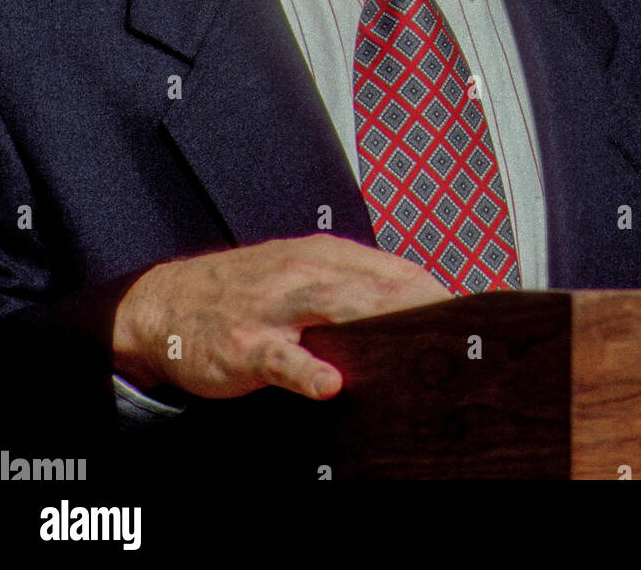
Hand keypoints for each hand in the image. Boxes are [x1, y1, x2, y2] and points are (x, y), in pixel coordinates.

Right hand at [112, 235, 449, 401]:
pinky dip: (305, 368)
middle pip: (374, 285)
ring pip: (334, 307)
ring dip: (377, 320)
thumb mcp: (301, 274)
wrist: (168, 302)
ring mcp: (274, 308)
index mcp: (323, 256)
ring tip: (418, 342)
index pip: (393, 270)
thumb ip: (352, 287)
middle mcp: (304, 274)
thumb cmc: (246, 292)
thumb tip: (414, 306)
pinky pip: (280, 357)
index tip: (472, 315)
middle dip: (419, 304)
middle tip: (461, 331)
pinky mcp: (245, 344)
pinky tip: (329, 384)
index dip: (434, 291)